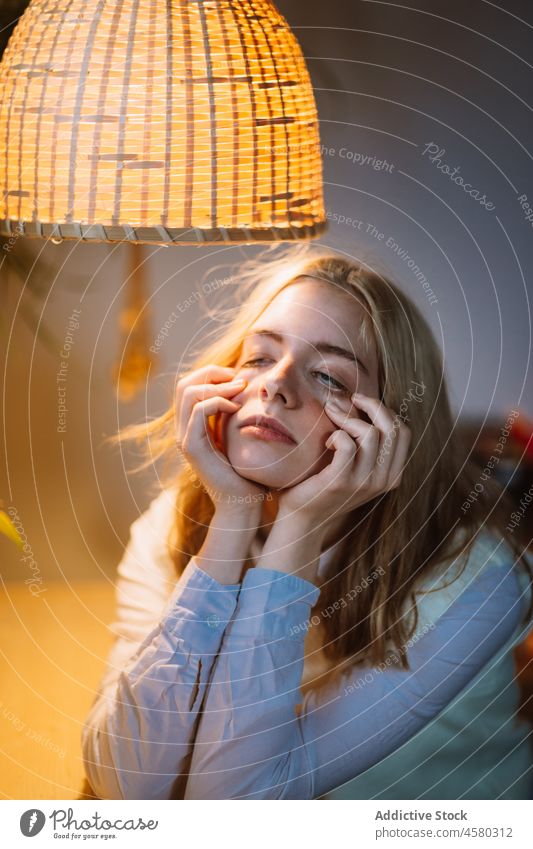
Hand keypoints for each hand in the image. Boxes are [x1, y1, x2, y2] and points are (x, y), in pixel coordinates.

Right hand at [174, 364, 268, 512]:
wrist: (243, 502)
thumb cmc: (246, 470)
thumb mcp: (237, 432)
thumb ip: (232, 410)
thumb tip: (243, 381)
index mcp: (191, 425)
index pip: (188, 385)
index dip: (210, 373)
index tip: (237, 376)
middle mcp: (183, 430)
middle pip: (183, 384)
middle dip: (211, 374)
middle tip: (238, 378)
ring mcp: (184, 439)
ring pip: (187, 393)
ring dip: (216, 386)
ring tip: (240, 390)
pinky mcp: (192, 447)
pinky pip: (198, 412)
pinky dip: (218, 402)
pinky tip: (236, 407)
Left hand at [276, 391, 411, 526]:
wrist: (303, 518)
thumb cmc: (327, 485)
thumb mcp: (357, 466)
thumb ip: (369, 445)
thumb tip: (367, 403)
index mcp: (392, 475)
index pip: (403, 432)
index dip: (386, 411)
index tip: (363, 402)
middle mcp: (383, 481)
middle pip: (392, 429)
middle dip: (372, 405)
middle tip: (350, 399)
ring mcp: (363, 483)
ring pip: (370, 434)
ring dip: (348, 418)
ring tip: (332, 418)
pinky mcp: (340, 482)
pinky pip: (347, 444)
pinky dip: (337, 434)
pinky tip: (327, 441)